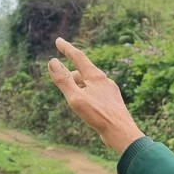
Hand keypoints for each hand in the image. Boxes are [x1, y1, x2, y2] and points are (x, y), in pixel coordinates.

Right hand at [47, 37, 145, 154]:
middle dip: (71, 75)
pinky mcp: (112, 102)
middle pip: (83, 72)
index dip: (67, 48)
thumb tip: (52, 62)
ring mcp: (110, 91)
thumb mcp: (76, 98)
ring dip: (79, 86)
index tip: (58, 41)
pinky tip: (88, 106)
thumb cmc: (98, 115)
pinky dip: (87, 95)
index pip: (78, 57)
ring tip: (72, 96)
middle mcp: (105, 80)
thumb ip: (64, 80)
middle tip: (60, 79)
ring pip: (90, 84)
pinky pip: (96, 93)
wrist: (122, 133)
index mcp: (96, 76)